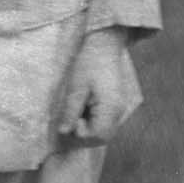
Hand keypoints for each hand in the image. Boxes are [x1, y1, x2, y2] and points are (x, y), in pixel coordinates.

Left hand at [56, 27, 131, 146]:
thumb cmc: (89, 63)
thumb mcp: (76, 87)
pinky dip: (93, 121)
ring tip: (76, 112)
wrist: (104, 45)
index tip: (69, 123)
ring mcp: (119, 108)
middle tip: (70, 119)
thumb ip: (71, 111)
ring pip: (104, 131)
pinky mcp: (116, 104)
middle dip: (84, 134)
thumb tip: (64, 132)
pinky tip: (83, 108)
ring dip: (88, 128)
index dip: (81, 135)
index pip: (98, 136)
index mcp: (111, 108)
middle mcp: (119, 111)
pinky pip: (105, 122)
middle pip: (103, 137)